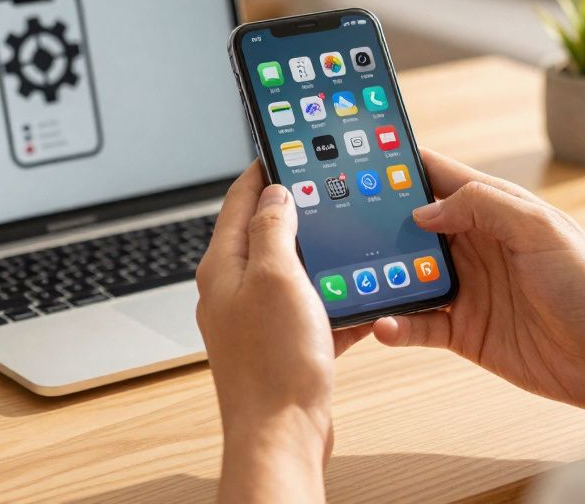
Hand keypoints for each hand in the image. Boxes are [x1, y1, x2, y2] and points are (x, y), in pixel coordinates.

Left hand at [196, 162, 369, 502]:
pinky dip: (335, 299)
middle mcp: (234, 290)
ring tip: (350, 237)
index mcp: (224, 267)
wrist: (282, 436)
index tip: (285, 149)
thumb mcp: (276, 278)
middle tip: (327, 187)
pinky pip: (312, 309)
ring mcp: (258, 319)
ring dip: (322, 255)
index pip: (239, 201)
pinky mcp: (281, 345)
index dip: (264, 171)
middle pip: (266, 234)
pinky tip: (361, 298)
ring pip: (293, 271)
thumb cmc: (273, 364)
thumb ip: (274, 230)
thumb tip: (275, 194)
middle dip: (298, 210)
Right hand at [373, 150, 584, 411]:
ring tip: (350, 278)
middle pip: (411, 226)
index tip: (358, 158)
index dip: (400, 165)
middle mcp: (475, 245)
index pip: (437, 177)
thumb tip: (424, 210)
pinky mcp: (464, 332)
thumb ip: (483, 206)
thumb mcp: (540, 229)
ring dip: (379, 276)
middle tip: (334, 224)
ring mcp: (467, 289)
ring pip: (406, 275)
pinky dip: (396, 325)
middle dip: (374, 223)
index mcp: (494, 210)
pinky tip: (384, 325)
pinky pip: (417, 325)